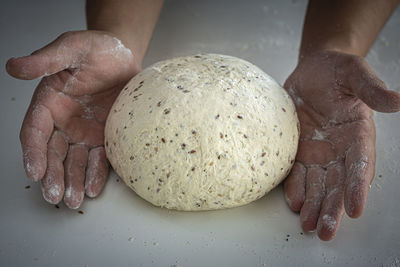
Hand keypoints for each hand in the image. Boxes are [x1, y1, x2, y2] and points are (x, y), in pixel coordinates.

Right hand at [6, 30, 140, 208]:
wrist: (126, 56)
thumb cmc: (98, 49)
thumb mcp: (72, 47)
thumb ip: (45, 60)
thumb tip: (14, 66)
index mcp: (49, 102)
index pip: (34, 131)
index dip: (32, 151)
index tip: (34, 171)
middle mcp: (64, 121)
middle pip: (52, 152)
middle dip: (52, 174)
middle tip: (55, 195)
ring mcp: (84, 131)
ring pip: (73, 160)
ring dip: (73, 180)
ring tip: (74, 200)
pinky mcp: (104, 136)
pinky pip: (98, 158)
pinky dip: (95, 173)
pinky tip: (93, 189)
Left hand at [283, 50, 399, 239]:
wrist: (312, 71)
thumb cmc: (336, 70)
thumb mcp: (354, 73)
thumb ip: (371, 89)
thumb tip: (397, 101)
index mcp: (358, 133)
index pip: (360, 165)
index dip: (357, 187)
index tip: (354, 209)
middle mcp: (339, 149)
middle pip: (338, 183)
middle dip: (332, 208)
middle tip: (325, 231)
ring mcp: (318, 152)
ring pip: (318, 185)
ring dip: (314, 206)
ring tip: (308, 227)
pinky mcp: (300, 151)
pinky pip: (297, 174)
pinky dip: (296, 190)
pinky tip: (295, 205)